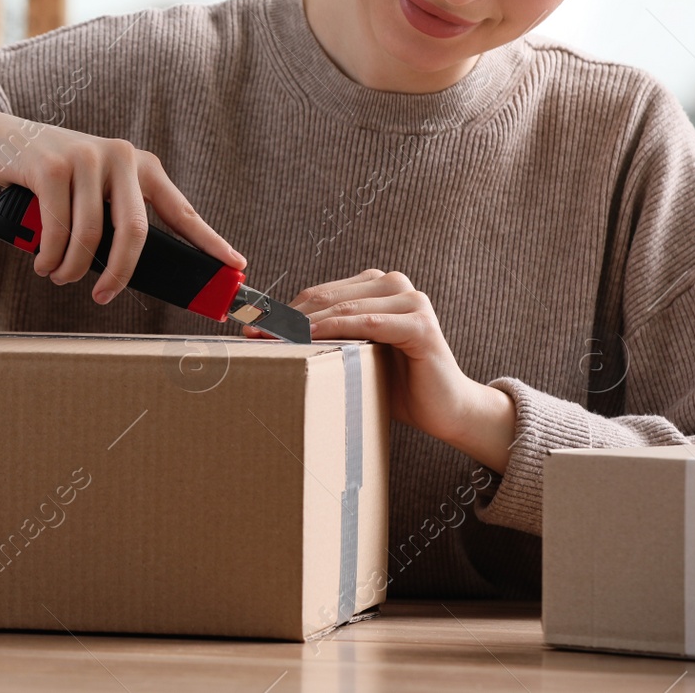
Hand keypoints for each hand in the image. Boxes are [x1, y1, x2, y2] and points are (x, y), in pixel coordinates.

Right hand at [0, 107, 243, 303]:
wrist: (4, 141)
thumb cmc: (58, 177)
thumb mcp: (98, 190)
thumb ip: (119, 216)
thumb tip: (140, 271)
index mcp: (142, 166)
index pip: (182, 209)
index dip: (210, 240)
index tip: (236, 264)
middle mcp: (120, 157)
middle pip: (134, 231)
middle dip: (120, 273)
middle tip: (104, 296)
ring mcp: (85, 158)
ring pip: (91, 235)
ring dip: (72, 269)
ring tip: (60, 276)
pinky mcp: (51, 166)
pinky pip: (57, 228)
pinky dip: (51, 257)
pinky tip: (45, 265)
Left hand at [243, 268, 514, 471]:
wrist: (445, 410)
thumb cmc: (395, 384)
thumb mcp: (354, 354)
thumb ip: (326, 338)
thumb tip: (270, 337)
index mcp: (376, 285)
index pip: (318, 294)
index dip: (282, 311)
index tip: (249, 327)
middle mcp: (394, 284)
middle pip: (327, 298)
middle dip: (287, 318)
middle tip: (254, 335)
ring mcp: (411, 301)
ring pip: (344, 309)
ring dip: (306, 326)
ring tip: (275, 342)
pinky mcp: (421, 324)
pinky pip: (370, 325)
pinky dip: (339, 332)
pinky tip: (312, 341)